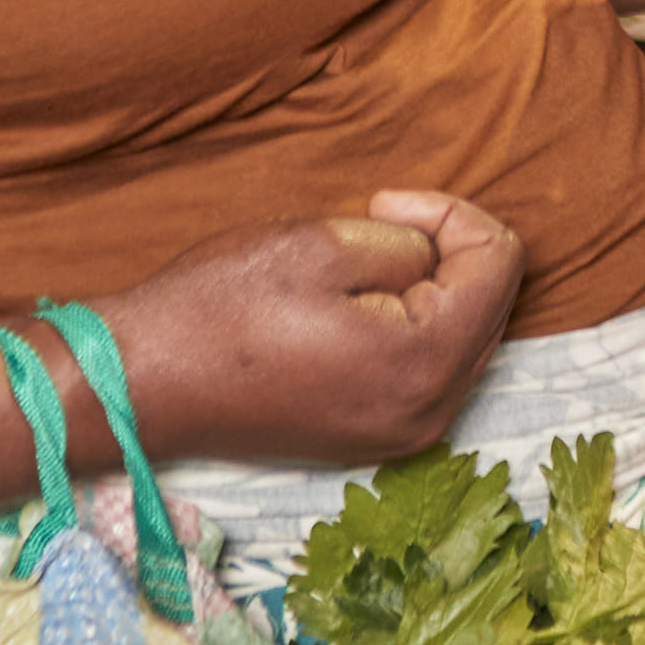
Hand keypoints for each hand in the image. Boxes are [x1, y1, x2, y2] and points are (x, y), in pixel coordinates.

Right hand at [104, 188, 525, 467]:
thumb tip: (440, 255)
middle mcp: (429, 413)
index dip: (450, 213)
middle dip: (445, 250)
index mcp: (426, 363)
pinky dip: (408, 325)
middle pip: (491, 301)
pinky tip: (348, 308)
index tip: (382, 205)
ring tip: (353, 267)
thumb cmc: (223, 306)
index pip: (501, 261)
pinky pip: (428, 366)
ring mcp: (404, 435)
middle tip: (373, 223)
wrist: (143, 383)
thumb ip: (411, 243)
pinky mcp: (374, 438)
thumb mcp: (327, 243)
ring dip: (426, 287)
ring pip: (462, 333)